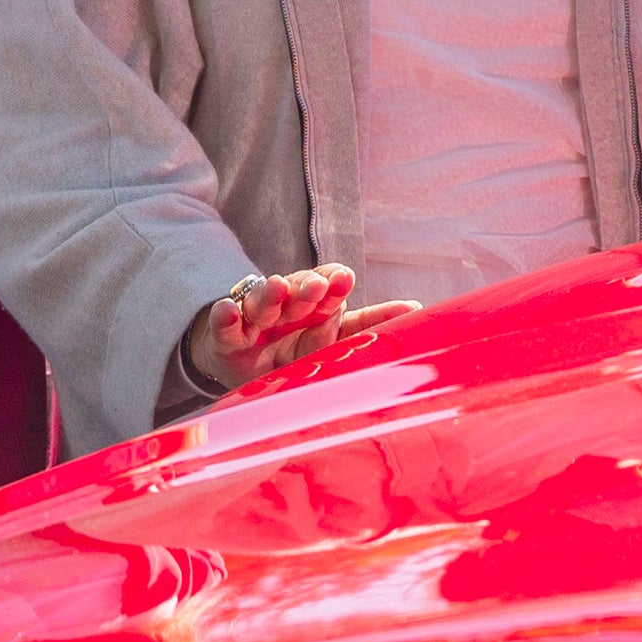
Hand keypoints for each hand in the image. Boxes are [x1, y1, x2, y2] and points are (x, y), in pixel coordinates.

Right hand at [181, 265, 425, 391]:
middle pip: (298, 293)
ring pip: (263, 302)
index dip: (336, 285)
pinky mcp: (228, 337)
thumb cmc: (295, 349)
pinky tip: (227, 310)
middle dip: (308, 288)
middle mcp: (289, 309)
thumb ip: (365, 328)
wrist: (243, 363)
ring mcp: (257, 321)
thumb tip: (416, 309)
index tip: (345, 278)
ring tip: (278, 288)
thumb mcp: (329, 343)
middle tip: (319, 285)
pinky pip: (226, 325)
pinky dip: (225, 315)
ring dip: (270, 293)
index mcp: (317, 309)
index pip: (331, 291)